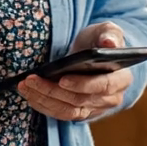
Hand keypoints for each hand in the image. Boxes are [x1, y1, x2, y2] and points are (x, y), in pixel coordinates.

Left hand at [17, 22, 131, 123]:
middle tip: (31, 80)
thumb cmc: (99, 41)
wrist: (92, 55)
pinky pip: (61, 114)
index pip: (103, 86)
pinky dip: (44, 106)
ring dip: (44, 100)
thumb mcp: (105, 31)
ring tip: (25, 86)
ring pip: (68, 111)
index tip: (61, 79)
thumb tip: (109, 42)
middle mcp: (111, 99)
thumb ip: (109, 34)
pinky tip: (29, 94)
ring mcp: (96, 109)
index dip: (82, 85)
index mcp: (121, 79)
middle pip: (80, 100)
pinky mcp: (81, 114)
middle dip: (53, 91)